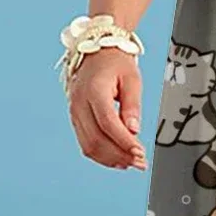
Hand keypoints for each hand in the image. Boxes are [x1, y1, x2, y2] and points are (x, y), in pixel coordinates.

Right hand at [67, 49, 146, 169]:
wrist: (95, 51)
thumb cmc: (115, 62)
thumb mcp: (132, 78)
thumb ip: (132, 105)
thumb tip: (134, 130)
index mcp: (94, 91)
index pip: (108, 123)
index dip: (124, 141)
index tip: (140, 153)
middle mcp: (79, 104)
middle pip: (96, 139)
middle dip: (119, 155)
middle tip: (140, 162)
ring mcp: (74, 113)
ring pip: (88, 146)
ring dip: (110, 159)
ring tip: (131, 163)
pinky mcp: (75, 119)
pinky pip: (85, 143)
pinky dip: (101, 155)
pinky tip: (117, 158)